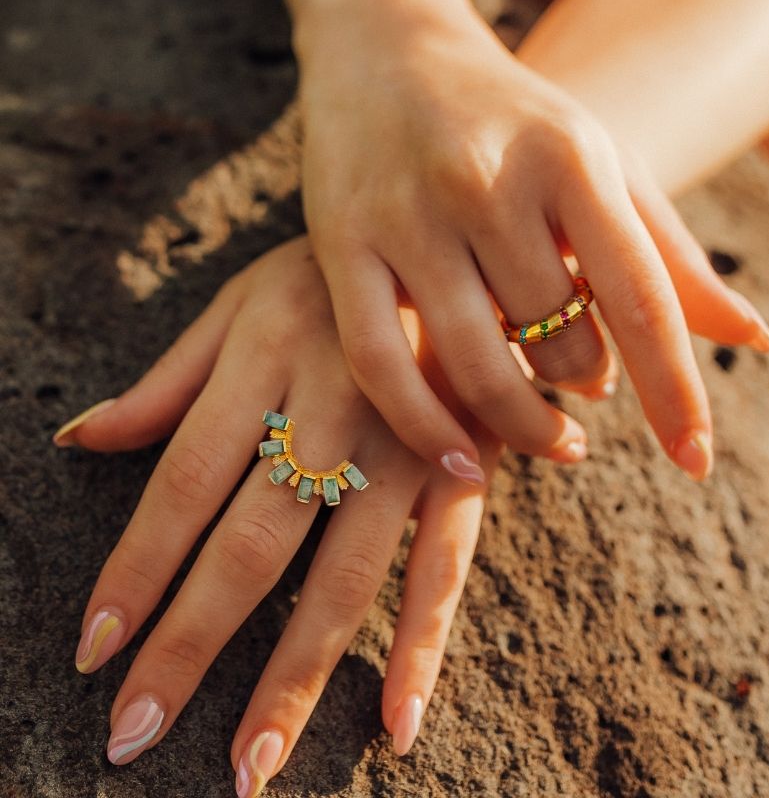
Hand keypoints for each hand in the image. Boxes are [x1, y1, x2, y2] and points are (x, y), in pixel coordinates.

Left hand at [58, 238, 500, 792]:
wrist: (454, 247)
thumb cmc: (331, 278)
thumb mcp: (242, 300)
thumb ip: (168, 378)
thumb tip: (79, 439)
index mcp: (264, 357)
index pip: (184, 481)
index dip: (136, 568)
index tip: (93, 651)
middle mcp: (331, 408)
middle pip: (253, 542)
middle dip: (192, 643)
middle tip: (136, 736)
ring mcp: (407, 444)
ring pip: (345, 571)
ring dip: (296, 672)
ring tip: (253, 764)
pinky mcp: (465, 468)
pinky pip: (445, 563)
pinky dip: (421, 642)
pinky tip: (395, 722)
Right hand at [292, 0, 768, 480]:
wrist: (387, 54)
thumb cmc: (510, 123)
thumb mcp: (601, 165)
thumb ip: (670, 256)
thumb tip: (751, 339)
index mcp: (570, 156)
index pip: (640, 298)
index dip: (675, 391)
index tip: (695, 460)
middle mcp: (487, 182)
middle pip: (559, 342)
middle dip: (587, 384)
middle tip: (585, 381)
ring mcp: (407, 216)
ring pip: (479, 365)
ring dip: (525, 423)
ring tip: (548, 432)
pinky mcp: (342, 246)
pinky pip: (383, 364)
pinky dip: (425, 429)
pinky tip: (461, 461)